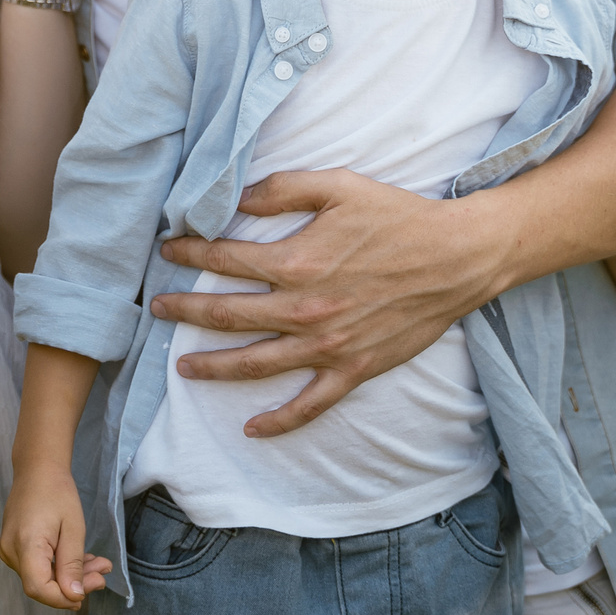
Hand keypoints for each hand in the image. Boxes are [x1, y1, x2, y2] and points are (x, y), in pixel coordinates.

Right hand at [0, 461, 111, 610]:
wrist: (37, 469)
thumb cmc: (58, 492)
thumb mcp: (73, 528)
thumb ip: (72, 564)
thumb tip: (74, 597)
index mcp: (25, 544)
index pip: (39, 588)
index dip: (64, 598)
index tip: (92, 586)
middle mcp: (11, 551)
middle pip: (41, 585)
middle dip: (74, 586)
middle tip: (102, 574)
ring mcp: (9, 551)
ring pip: (41, 577)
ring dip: (71, 576)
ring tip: (98, 564)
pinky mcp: (14, 548)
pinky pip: (37, 567)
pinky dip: (60, 567)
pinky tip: (81, 560)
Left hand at [151, 169, 510, 436]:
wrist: (457, 257)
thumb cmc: (398, 217)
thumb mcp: (338, 186)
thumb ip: (281, 189)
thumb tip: (234, 199)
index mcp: (295, 262)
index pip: (224, 261)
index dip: (189, 255)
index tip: (168, 252)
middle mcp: (303, 310)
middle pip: (227, 316)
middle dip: (185, 313)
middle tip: (158, 310)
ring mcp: (327, 346)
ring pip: (255, 365)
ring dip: (213, 367)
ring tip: (183, 368)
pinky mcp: (353, 369)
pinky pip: (309, 404)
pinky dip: (279, 421)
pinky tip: (252, 429)